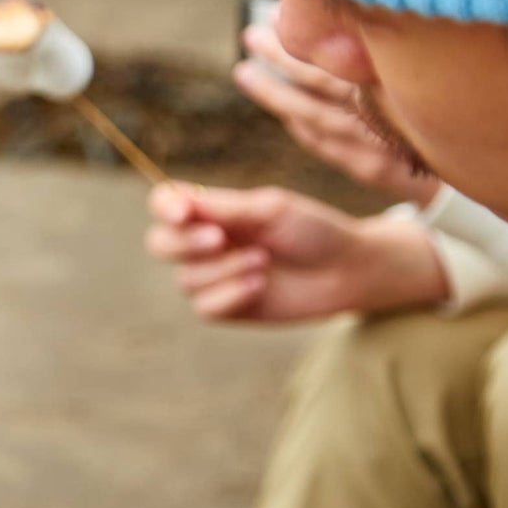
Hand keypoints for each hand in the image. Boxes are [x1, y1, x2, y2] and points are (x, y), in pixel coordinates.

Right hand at [145, 183, 447, 322]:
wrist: (348, 270)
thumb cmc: (313, 231)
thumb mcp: (271, 209)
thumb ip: (224, 207)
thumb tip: (179, 200)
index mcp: (211, 211)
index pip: (165, 204)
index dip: (164, 208)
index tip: (183, 213)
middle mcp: (204, 243)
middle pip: (159, 243)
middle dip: (184, 243)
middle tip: (218, 239)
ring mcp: (212, 277)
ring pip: (186, 279)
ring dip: (224, 270)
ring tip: (263, 263)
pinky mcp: (224, 308)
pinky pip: (204, 307)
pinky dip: (230, 295)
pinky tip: (260, 286)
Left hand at [237, 23, 441, 203]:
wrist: (485, 164)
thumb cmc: (451, 104)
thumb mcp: (419, 71)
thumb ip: (388, 48)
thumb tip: (351, 10)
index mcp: (393, 80)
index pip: (337, 57)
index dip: (302, 38)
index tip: (274, 16)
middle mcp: (383, 110)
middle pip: (320, 80)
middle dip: (282, 56)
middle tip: (250, 35)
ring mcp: (375, 143)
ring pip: (315, 115)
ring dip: (277, 94)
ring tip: (246, 72)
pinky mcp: (373, 168)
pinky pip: (326, 145)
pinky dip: (302, 128)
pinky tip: (284, 114)